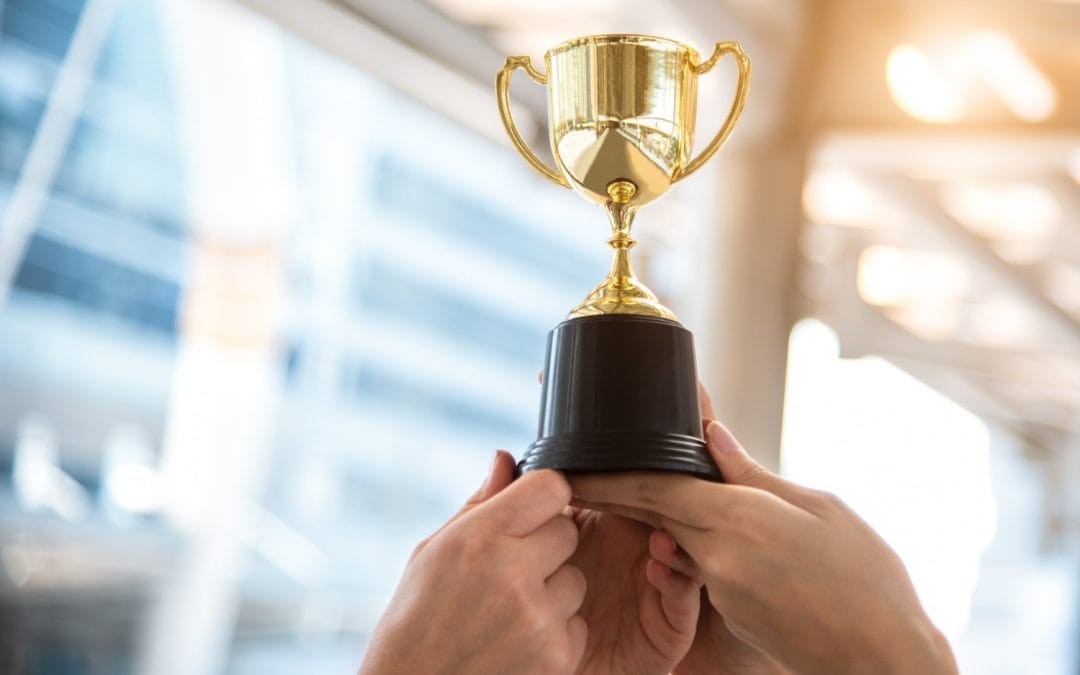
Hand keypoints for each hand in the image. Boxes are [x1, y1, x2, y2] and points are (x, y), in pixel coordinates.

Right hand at [360, 452, 587, 674]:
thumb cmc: (415, 619)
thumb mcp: (433, 551)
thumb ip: (479, 503)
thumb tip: (504, 458)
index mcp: (479, 537)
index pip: (550, 487)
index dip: (542, 497)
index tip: (529, 511)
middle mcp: (513, 573)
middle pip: (567, 531)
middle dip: (546, 546)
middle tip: (510, 569)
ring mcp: (538, 618)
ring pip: (576, 580)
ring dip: (552, 591)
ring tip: (508, 610)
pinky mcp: (556, 657)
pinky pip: (577, 624)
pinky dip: (554, 632)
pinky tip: (516, 641)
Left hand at [571, 401, 958, 674]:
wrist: (883, 656)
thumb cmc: (868, 578)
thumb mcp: (819, 508)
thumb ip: (753, 476)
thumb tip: (712, 436)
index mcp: (738, 519)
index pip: (651, 489)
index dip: (607, 476)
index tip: (571, 466)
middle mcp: (718, 556)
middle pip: (652, 515)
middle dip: (618, 495)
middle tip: (584, 475)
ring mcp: (722, 589)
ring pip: (679, 542)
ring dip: (666, 522)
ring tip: (671, 498)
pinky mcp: (730, 612)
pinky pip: (702, 570)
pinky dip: (699, 549)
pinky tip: (726, 539)